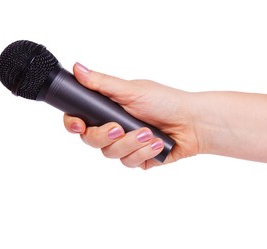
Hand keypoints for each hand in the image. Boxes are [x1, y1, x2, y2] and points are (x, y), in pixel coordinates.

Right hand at [63, 63, 199, 168]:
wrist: (193, 123)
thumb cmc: (166, 102)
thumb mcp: (132, 90)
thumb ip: (102, 84)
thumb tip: (77, 68)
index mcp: (108, 109)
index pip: (79, 119)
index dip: (74, 124)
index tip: (79, 125)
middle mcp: (114, 127)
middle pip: (91, 140)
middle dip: (105, 135)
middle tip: (119, 128)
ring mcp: (126, 145)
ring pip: (110, 154)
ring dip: (131, 143)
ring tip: (149, 133)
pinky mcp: (139, 159)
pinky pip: (129, 162)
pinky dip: (144, 153)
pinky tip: (157, 144)